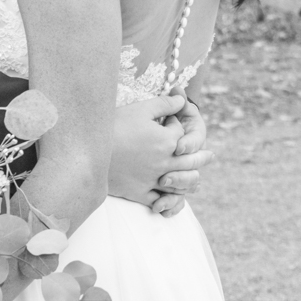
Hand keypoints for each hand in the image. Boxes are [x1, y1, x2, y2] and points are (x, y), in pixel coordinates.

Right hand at [107, 93, 213, 210]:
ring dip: (191, 181)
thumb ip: (165, 104)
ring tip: (197, 180)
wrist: (90, 152)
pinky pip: (160, 200)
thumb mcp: (140, 109)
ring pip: (180, 183)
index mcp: (167, 141)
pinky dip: (169, 202)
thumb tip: (182, 99)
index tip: (170, 121)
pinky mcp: (139, 192)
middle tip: (210, 156)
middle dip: (201, 157)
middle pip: (190, 161)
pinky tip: (174, 200)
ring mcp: (153, 179)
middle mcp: (164, 162)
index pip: (181, 133)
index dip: (177, 126)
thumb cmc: (114, 126)